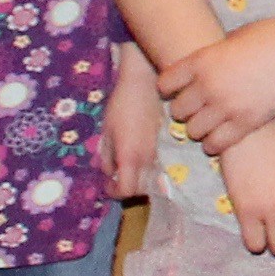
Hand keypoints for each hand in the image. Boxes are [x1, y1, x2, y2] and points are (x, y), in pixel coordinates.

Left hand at [103, 46, 162, 198]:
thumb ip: (106, 156)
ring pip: (153, 179)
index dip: (114, 192)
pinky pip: (160, 166)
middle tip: (116, 177)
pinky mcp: (169, 145)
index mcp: (130, 156)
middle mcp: (148, 159)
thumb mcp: (106, 130)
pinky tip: (141, 156)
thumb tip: (109, 172)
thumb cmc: (123, 105)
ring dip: (139, 179)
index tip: (107, 184)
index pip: (126, 190)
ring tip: (128, 167)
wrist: (147, 83)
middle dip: (127, 188)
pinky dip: (149, 169)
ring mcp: (161, 152)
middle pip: (141, 190)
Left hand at [154, 18, 274, 155]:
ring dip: (199, 128)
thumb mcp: (233, 38)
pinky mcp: (247, 122)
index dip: (171, 88)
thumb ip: (213, 56)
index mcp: (202, 60)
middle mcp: (209, 84)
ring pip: (193, 131)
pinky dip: (214, 143)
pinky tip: (221, 137)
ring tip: (211, 124)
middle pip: (177, 110)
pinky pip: (216, 144)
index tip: (180, 90)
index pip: (165, 84)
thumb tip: (202, 68)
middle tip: (199, 108)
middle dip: (186, 110)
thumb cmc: (271, 35)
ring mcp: (228, 105)